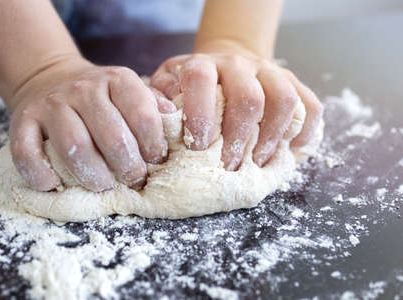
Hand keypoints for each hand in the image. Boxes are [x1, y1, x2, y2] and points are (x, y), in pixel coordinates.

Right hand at [9, 57, 174, 191]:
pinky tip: (54, 185)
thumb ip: (152, 105)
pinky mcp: (22, 119)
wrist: (50, 78)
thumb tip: (176, 124)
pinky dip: (40, 174)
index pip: (142, 113)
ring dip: (92, 174)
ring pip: (73, 145)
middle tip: (134, 179)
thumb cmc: (100, 97)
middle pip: (110, 134)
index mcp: (116, 80)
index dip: (153, 143)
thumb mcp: (129, 91)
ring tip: (102, 185)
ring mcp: (51, 104)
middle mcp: (83, 88)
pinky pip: (27, 151)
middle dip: (127, 165)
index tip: (157, 161)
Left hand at [151, 48, 322, 170]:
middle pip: (248, 98)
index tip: (198, 146)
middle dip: (239, 138)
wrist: (228, 63)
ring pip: (283, 101)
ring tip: (257, 162)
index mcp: (204, 65)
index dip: (199, 114)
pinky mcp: (293, 83)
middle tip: (229, 165)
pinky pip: (310, 106)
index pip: (201, 80)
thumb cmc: (194, 86)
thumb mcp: (169, 85)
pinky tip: (290, 151)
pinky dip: (305, 132)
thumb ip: (160, 101)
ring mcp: (270, 72)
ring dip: (272, 138)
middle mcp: (239, 65)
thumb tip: (162, 123)